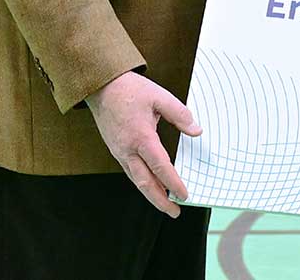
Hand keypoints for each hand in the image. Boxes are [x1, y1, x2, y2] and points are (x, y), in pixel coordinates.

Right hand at [86, 71, 200, 216]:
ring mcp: (120, 152)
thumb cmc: (130, 91)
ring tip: (165, 203)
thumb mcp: (160, 97)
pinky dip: (142, 182)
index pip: (161, 167)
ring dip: (151, 194)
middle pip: (145, 183)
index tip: (184, 195)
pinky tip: (152, 184)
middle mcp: (128, 150)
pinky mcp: (116, 150)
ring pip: (136, 180)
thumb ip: (180, 115)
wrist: (102, 87)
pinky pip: (131, 171)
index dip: (173, 183)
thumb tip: (197, 131)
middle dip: (160, 201)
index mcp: (141, 137)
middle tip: (174, 212)